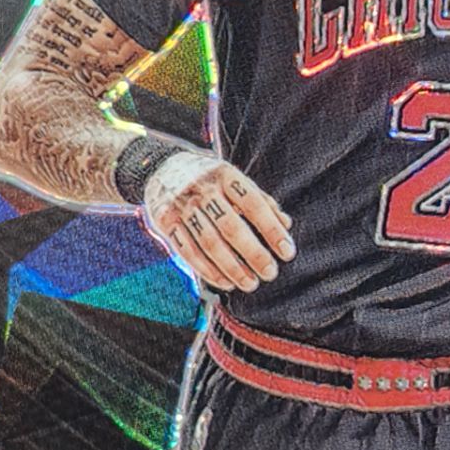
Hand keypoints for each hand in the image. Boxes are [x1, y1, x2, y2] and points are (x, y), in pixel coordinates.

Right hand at [142, 151, 294, 292]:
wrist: (162, 167)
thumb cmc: (210, 179)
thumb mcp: (235, 179)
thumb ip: (260, 200)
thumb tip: (286, 224)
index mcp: (225, 174)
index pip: (253, 204)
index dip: (272, 230)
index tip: (287, 252)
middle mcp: (202, 189)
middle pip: (230, 226)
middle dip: (253, 253)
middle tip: (270, 273)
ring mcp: (181, 205)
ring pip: (209, 242)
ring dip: (232, 267)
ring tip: (250, 283)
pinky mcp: (166, 222)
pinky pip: (188, 251)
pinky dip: (208, 270)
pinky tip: (225, 281)